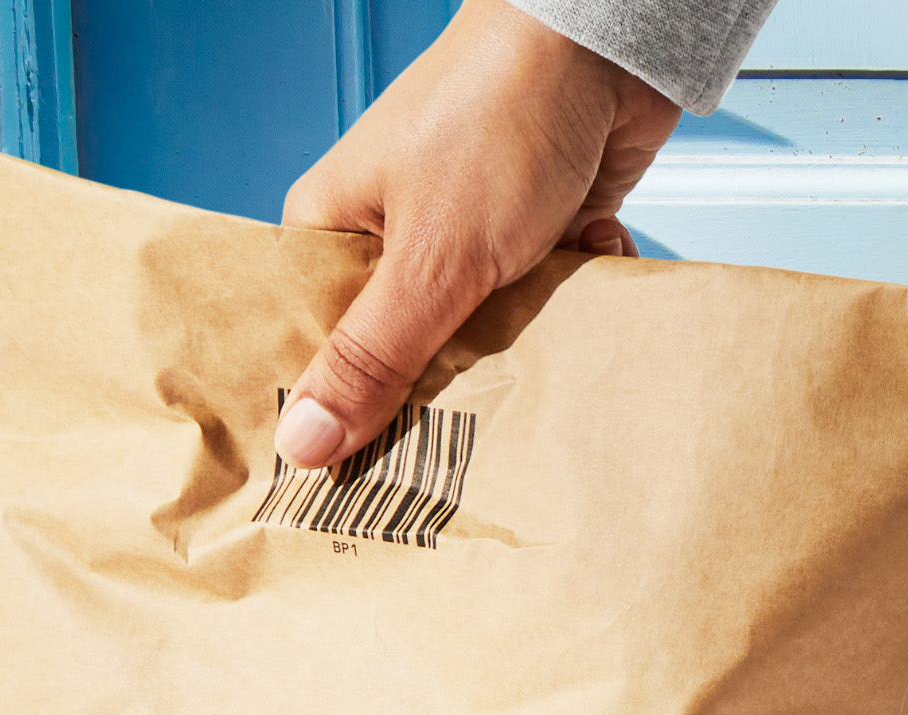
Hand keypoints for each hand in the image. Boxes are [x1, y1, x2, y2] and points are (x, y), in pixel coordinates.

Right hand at [272, 0, 677, 468]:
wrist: (604, 42)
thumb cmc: (499, 121)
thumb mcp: (429, 261)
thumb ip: (373, 359)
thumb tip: (302, 446)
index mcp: (335, 230)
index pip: (314, 346)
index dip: (337, 413)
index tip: (361, 479)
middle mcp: (394, 234)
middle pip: (404, 354)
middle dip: (451, 383)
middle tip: (480, 422)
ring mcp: (467, 235)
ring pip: (486, 336)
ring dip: (530, 337)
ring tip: (551, 324)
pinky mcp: (534, 235)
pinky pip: (545, 303)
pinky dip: (575, 295)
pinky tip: (594, 260)